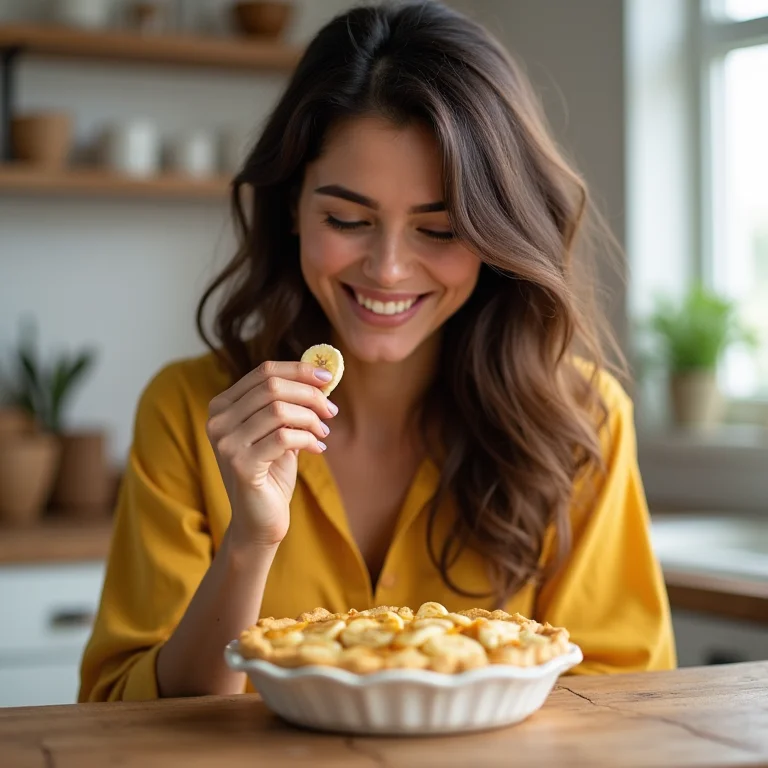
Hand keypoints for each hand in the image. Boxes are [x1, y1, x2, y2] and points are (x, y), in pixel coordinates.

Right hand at [206, 361, 337, 547]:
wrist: (258, 522)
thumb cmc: (271, 473)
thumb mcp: (280, 430)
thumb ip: (290, 403)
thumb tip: (320, 374)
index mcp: (222, 406)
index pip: (264, 371)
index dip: (299, 369)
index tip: (328, 377)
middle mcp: (218, 421)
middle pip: (272, 387)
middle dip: (310, 394)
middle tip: (331, 410)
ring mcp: (226, 443)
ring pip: (279, 410)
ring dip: (311, 419)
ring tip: (323, 432)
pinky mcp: (240, 464)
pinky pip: (284, 437)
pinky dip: (308, 438)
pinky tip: (317, 448)